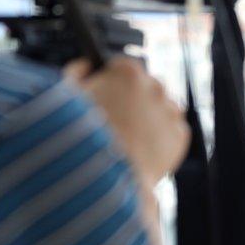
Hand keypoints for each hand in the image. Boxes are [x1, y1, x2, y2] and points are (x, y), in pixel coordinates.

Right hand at [64, 57, 189, 189]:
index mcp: (127, 72)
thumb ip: (76, 72)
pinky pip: (170, 133)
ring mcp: (170, 111)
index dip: (112, 83)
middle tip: (116, 123)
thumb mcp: (65, 97)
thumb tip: (86, 65)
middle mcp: (155, 87)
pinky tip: (140, 151)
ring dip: (149, 119)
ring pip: (161, 109)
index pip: (122, 68)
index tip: (106, 96)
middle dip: (133, 102)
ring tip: (128, 140)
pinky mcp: (179, 136)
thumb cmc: (79, 138)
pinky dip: (159, 140)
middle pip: (145, 88)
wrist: (104, 180)